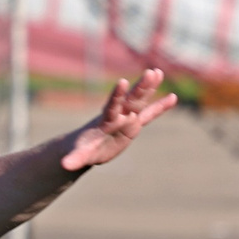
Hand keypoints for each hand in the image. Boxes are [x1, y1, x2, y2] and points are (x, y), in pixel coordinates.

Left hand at [58, 68, 178, 171]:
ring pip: (140, 102)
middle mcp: (118, 116)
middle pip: (131, 100)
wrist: (86, 147)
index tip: (122, 82)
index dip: (117, 95)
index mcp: (105, 121)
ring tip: (158, 72)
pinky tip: (173, 97)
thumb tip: (64, 166)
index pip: (112, 106)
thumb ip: (74, 159)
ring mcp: (127, 119)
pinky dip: (160, 107)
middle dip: (141, 88)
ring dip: (149, 88)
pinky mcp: (134, 126)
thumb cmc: (81, 150)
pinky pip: (149, 115)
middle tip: (151, 72)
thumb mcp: (79, 156)